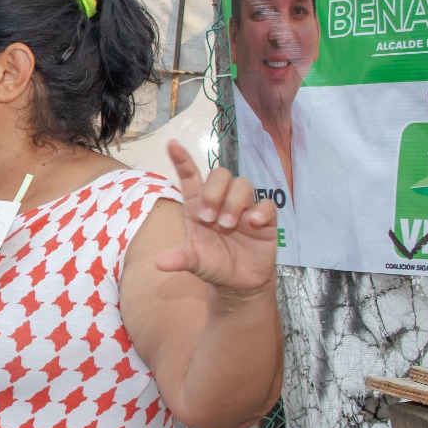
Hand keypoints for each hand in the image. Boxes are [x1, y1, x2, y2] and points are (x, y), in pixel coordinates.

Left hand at [153, 140, 277, 295]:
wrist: (238, 282)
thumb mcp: (193, 262)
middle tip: (209, 218)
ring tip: (227, 226)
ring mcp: (244, 208)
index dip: (182, 160)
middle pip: (220, 174)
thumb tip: (160, 263)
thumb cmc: (213, 263)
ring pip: (243, 184)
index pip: (190, 177)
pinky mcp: (265, 219)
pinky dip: (260, 211)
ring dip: (233, 202)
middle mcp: (221, 201)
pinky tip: (252, 223)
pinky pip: (267, 204)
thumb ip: (179, 258)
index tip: (171, 144)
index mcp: (198, 206)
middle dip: (214, 192)